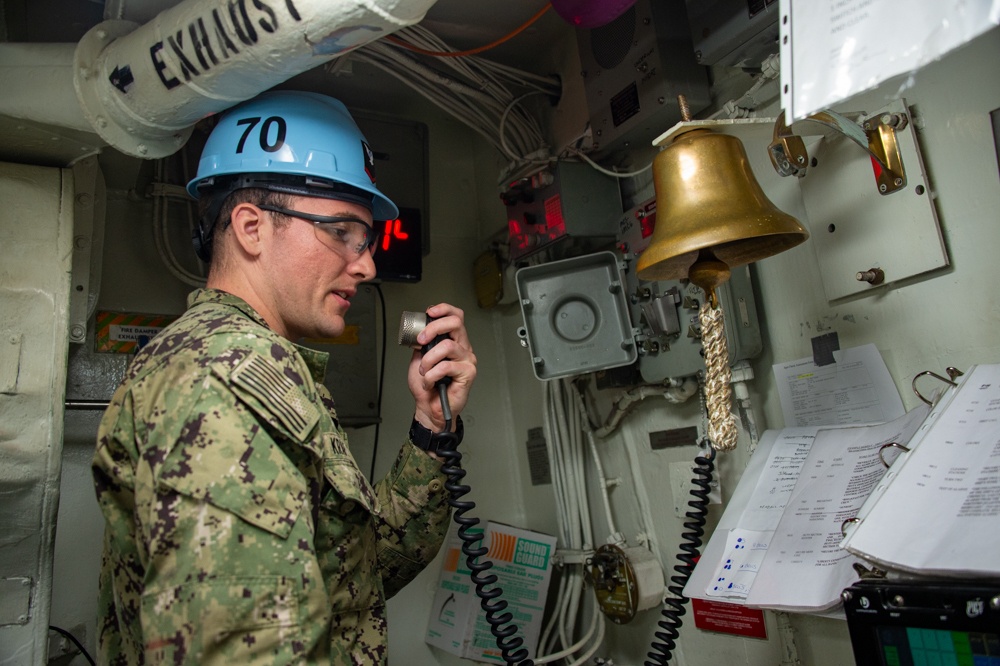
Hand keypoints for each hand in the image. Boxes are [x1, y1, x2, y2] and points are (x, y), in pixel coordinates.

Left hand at [407, 303, 476, 432]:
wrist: (429, 408)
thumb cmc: (426, 386)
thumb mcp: (419, 358)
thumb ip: (423, 343)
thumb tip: (420, 330)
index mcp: (453, 341)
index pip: (455, 316)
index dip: (443, 309)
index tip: (429, 312)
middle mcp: (463, 348)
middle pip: (455, 323)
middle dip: (434, 328)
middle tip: (422, 340)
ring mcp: (467, 359)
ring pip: (446, 346)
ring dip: (428, 360)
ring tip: (424, 372)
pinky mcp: (468, 372)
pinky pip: (445, 366)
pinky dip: (431, 375)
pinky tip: (430, 383)